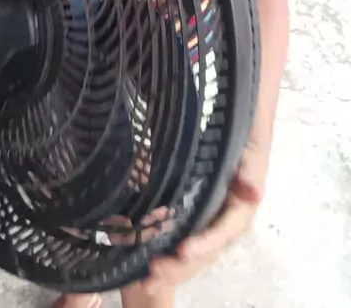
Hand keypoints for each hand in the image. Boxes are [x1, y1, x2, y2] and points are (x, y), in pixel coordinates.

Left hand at [143, 141, 267, 291]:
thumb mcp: (250, 145)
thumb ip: (251, 168)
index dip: (205, 243)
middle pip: (205, 249)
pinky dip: (163, 245)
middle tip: (152, 275)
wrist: (236, 115)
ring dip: (171, 264)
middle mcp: (225, 218)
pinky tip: (141, 254)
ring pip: (192, 248)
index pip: (223, 231)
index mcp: (241, 206)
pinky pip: (180, 233)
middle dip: (181, 266)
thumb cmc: (244, 132)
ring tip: (144, 278)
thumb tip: (253, 193)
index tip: (182, 251)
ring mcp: (208, 216)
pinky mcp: (193, 210)